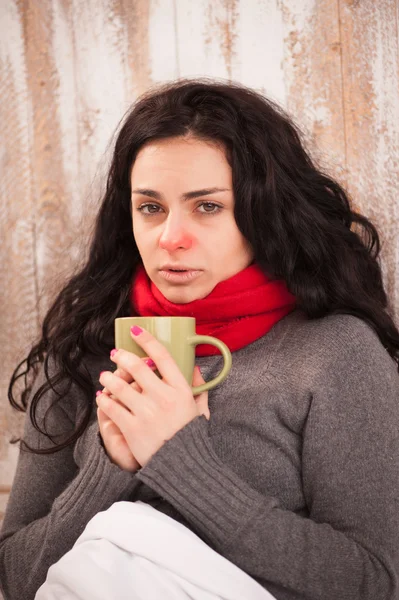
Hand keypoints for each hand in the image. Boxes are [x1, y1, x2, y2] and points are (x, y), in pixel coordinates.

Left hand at [96, 327, 209, 467]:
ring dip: (108, 377)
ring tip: (105, 376)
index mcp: (180, 390)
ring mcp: (146, 413)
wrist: (182, 467)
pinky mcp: (132, 428)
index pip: (162, 356)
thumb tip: (196, 368)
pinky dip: (103, 400)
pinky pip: (111, 407)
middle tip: (115, 354)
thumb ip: (200, 388)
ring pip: (119, 385)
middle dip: (122, 356)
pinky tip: (102, 397)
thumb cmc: (190, 437)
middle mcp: (163, 397)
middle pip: (136, 367)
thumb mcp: (200, 410)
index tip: (136, 331)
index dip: (147, 340)